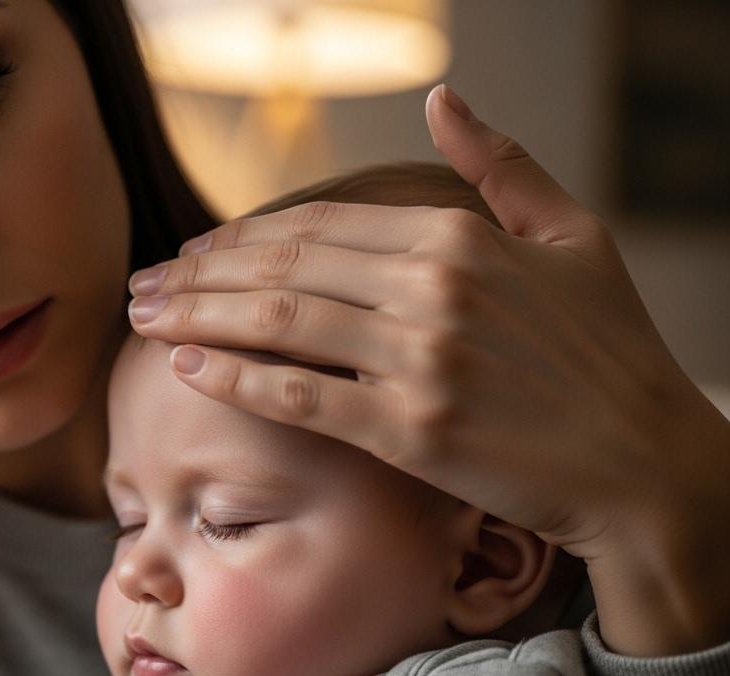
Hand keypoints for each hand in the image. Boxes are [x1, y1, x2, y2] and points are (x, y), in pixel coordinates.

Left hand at [128, 85, 729, 654]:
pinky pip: (299, 397)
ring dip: (196, 317)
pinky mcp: (412, 431)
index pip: (316, 227)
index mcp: (459, 236)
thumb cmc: (610, 350)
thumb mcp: (571, 235)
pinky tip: (186, 367)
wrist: (646, 463)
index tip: (192, 251)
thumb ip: (500, 164)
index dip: (241, 238)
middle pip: (281, 269)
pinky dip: (236, 378)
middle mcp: (433, 290)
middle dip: (196, 274)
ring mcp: (420, 361)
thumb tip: (443, 98)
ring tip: (143, 318)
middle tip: (141, 284)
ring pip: (278, 324)